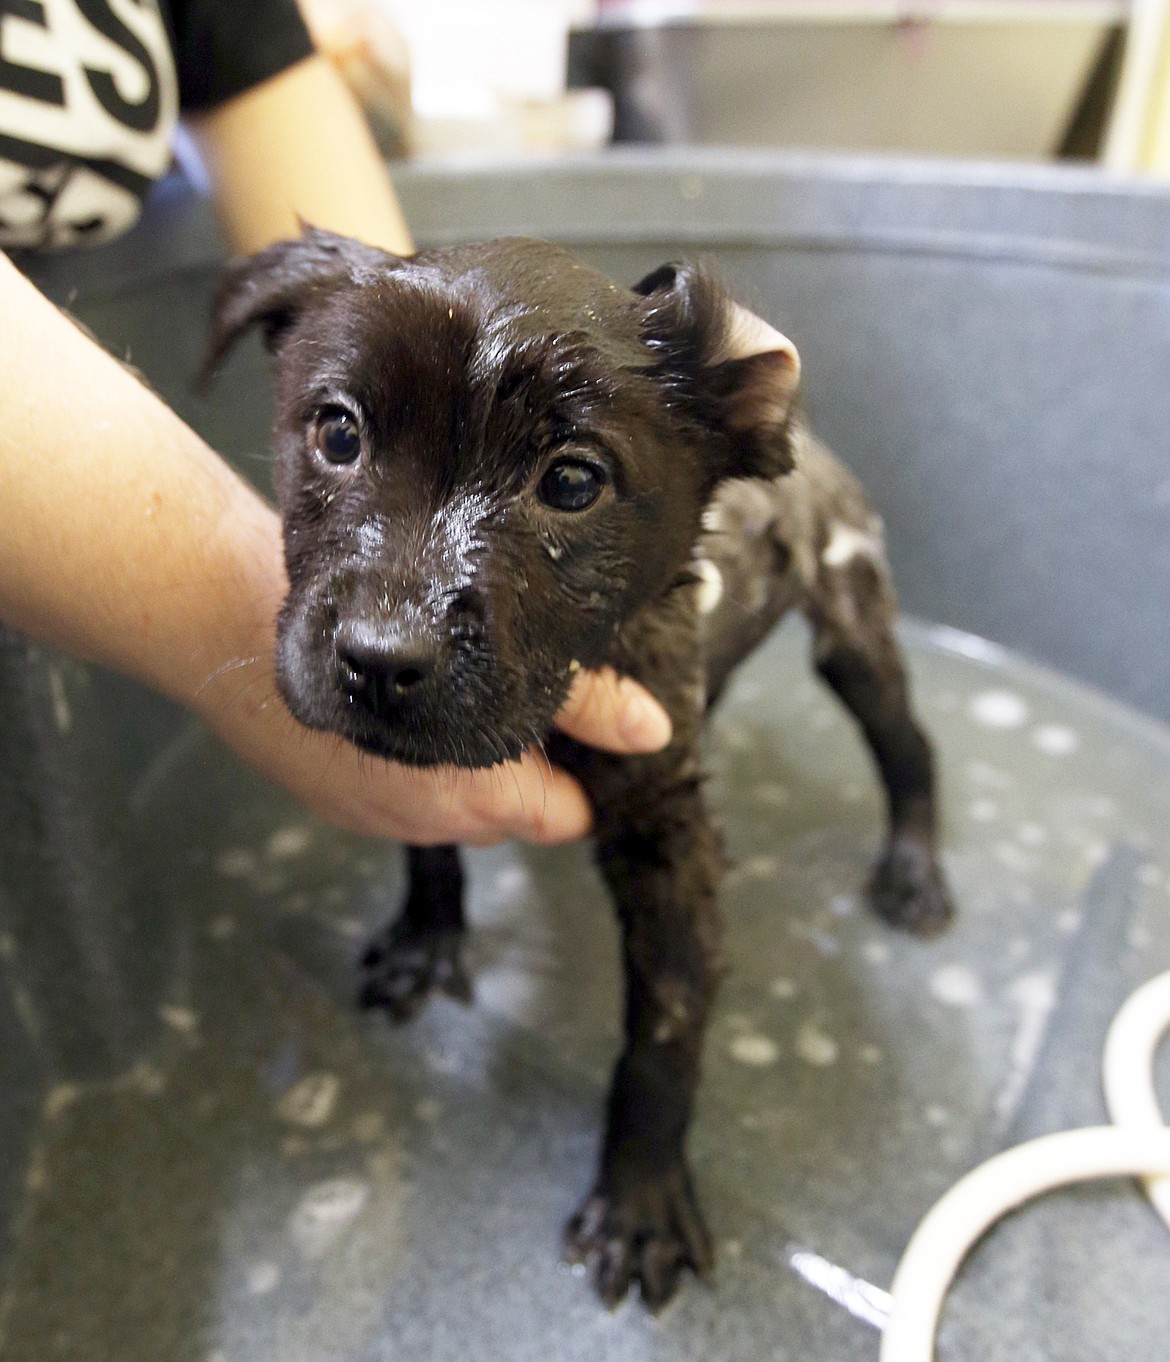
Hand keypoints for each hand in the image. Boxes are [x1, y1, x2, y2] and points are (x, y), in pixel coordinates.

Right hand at [197, 651, 670, 847]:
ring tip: (455, 682)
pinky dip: (415, 754)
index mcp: (477, 800)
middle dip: (526, 759)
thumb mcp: (494, 659)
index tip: (583, 727)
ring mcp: (376, 816)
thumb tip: (653, 731)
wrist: (231, 615)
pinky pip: (403, 785)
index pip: (565, 816)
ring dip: (468, 755)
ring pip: (456, 796)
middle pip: (514, 807)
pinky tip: (403, 700)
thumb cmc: (369, 627)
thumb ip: (582, 698)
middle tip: (520, 686)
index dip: (583, 774)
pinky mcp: (334, 796)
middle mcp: (429, 823)